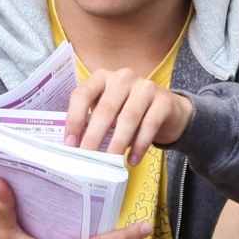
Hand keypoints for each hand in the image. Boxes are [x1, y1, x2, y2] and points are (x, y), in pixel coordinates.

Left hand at [64, 67, 193, 164]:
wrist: (168, 110)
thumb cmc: (129, 111)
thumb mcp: (109, 111)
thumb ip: (93, 121)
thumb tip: (76, 147)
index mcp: (102, 78)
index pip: (83, 94)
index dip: (74, 118)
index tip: (70, 143)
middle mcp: (123, 77)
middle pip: (105, 108)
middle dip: (94, 135)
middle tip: (88, 157)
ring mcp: (145, 87)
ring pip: (128, 117)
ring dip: (118, 142)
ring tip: (111, 161)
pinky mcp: (163, 101)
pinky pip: (150, 124)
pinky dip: (140, 145)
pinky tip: (133, 160)